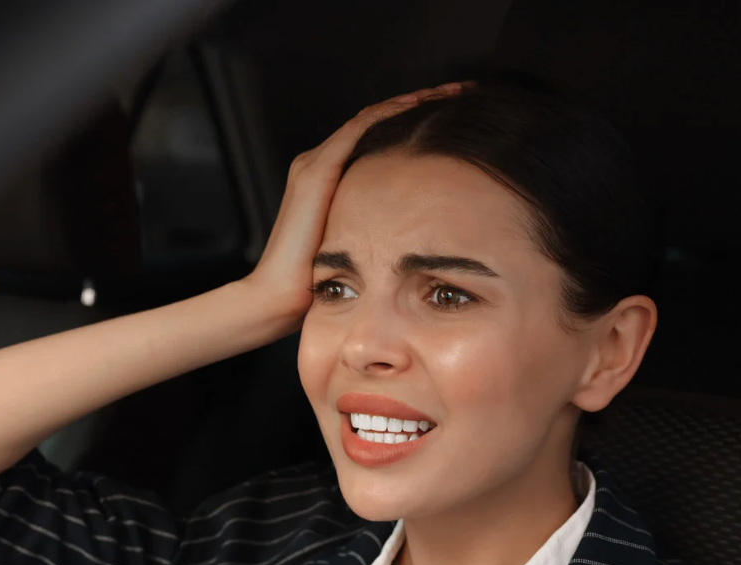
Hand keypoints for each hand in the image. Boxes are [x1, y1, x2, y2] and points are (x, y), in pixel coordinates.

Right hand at [239, 82, 468, 331]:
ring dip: (414, 100)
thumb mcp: (358, 248)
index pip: (378, 134)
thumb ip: (379, 228)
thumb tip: (422, 232)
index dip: (417, 118)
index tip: (457, 112)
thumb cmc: (316, 283)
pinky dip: (391, 113)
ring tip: (451, 91)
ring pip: (372, 117)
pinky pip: (359, 130)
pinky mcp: (316, 173)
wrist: (277, 298)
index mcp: (329, 178)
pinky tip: (420, 104)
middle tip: (464, 90)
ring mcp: (315, 164)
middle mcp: (320, 163)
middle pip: (378, 119)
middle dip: (423, 101)